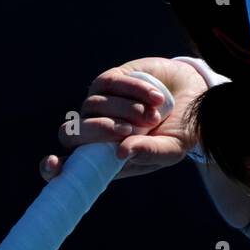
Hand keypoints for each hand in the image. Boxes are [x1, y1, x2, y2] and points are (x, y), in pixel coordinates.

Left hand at [38, 56, 208, 182]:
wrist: (196, 97)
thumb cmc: (182, 130)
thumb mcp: (172, 148)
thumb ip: (149, 153)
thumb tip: (120, 152)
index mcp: (104, 159)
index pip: (67, 166)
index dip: (53, 167)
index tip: (54, 162)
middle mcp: (95, 134)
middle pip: (69, 133)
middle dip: (98, 131)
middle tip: (130, 130)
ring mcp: (98, 106)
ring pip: (91, 106)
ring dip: (127, 111)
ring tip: (156, 116)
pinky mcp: (109, 81)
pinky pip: (110, 84)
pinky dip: (134, 91)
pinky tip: (155, 97)